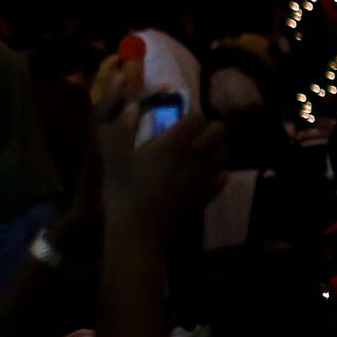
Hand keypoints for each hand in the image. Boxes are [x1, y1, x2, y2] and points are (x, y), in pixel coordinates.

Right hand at [98, 103, 224, 235]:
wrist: (138, 231)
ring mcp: (204, 178)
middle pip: (219, 131)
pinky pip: (222, 177)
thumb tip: (132, 105)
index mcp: (174, 143)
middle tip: (193, 134)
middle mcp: (195, 157)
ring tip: (196, 152)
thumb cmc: (122, 191)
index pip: (198, 117)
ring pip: (222, 153)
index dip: (191, 116)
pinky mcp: (206, 196)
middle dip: (209, 128)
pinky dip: (216, 172)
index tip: (180, 120)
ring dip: (213, 148)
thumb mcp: (113, 156)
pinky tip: (201, 174)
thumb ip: (123, 127)